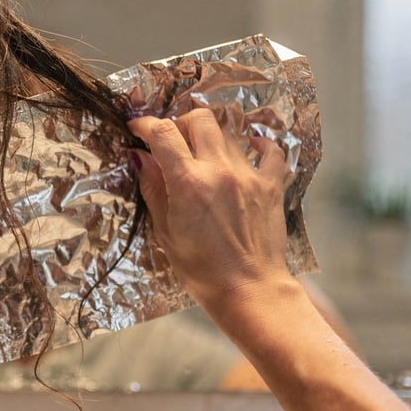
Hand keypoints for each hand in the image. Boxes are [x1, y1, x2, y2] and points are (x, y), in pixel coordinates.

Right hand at [128, 110, 293, 307]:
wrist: (250, 291)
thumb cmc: (203, 271)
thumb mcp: (166, 232)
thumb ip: (154, 189)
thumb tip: (141, 158)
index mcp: (189, 183)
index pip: (163, 133)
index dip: (146, 124)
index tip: (138, 128)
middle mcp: (220, 171)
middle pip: (200, 119)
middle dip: (181, 123)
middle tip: (173, 141)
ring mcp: (249, 176)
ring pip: (229, 133)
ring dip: (211, 137)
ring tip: (204, 155)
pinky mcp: (272, 186)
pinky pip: (271, 151)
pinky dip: (259, 144)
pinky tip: (250, 147)